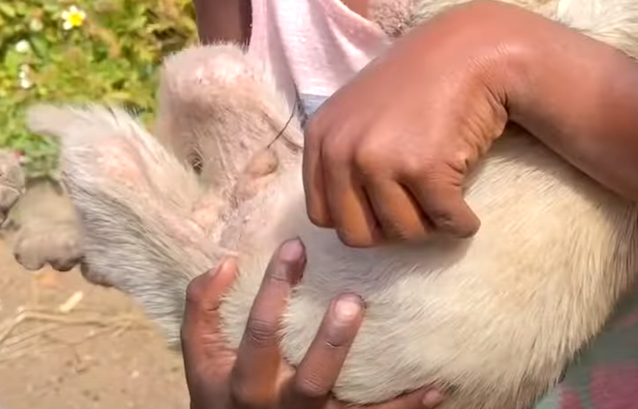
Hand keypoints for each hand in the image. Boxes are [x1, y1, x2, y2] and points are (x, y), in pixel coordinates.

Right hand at [180, 238, 444, 408]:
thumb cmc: (221, 393)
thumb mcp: (201, 359)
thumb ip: (203, 308)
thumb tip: (225, 262)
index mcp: (242, 383)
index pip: (259, 332)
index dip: (274, 289)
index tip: (296, 245)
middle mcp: (278, 407)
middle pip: (309, 378)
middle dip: (331, 342)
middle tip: (353, 300)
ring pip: (346, 404)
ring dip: (379, 379)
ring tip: (401, 345)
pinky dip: (407, 406)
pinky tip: (436, 388)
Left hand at [303, 0, 523, 245]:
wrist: (470, 51)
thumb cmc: (421, 82)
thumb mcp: (360, 113)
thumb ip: (345, 156)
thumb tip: (349, 218)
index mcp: (321, 139)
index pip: (323, 215)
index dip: (360, 218)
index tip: (388, 208)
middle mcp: (343, 151)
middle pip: (357, 234)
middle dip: (392, 230)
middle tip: (419, 210)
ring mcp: (381, 160)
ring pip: (403, 232)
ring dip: (430, 226)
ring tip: (444, 201)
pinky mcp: (425, 168)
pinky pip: (445, 222)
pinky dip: (462, 223)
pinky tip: (468, 212)